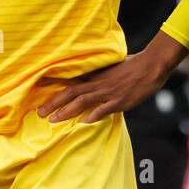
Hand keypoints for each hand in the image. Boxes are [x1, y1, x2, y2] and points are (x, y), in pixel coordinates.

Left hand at [36, 52, 165, 123]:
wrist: (150, 66)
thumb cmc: (132, 66)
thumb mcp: (111, 68)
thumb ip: (99, 75)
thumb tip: (89, 81)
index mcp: (95, 76)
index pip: (70, 81)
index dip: (54, 87)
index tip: (38, 93)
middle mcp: (98, 84)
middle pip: (72, 92)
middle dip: (54, 103)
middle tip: (40, 113)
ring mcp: (108, 92)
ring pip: (83, 101)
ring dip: (67, 111)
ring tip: (54, 120)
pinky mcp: (120, 101)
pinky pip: (104, 108)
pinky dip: (94, 115)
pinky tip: (84, 122)